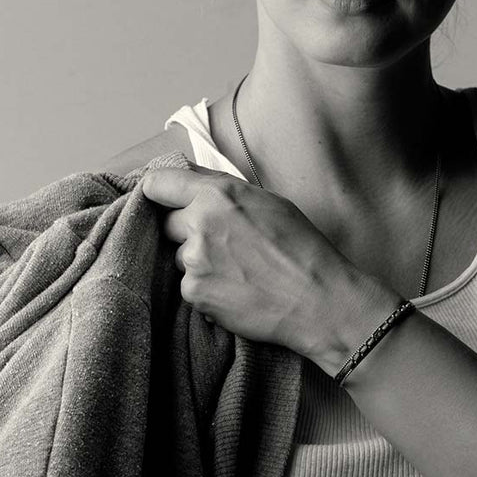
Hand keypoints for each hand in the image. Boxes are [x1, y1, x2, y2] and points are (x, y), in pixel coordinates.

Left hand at [140, 164, 395, 368]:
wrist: (318, 301)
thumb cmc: (301, 249)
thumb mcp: (267, 202)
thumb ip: (222, 188)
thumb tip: (188, 176)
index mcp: (218, 195)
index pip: (158, 184)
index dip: (159, 192)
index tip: (163, 200)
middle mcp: (200, 224)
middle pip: (167, 223)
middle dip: (186, 231)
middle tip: (222, 244)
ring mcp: (194, 261)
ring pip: (179, 257)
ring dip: (198, 262)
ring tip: (237, 271)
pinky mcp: (195, 293)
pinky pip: (189, 286)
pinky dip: (206, 289)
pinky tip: (237, 291)